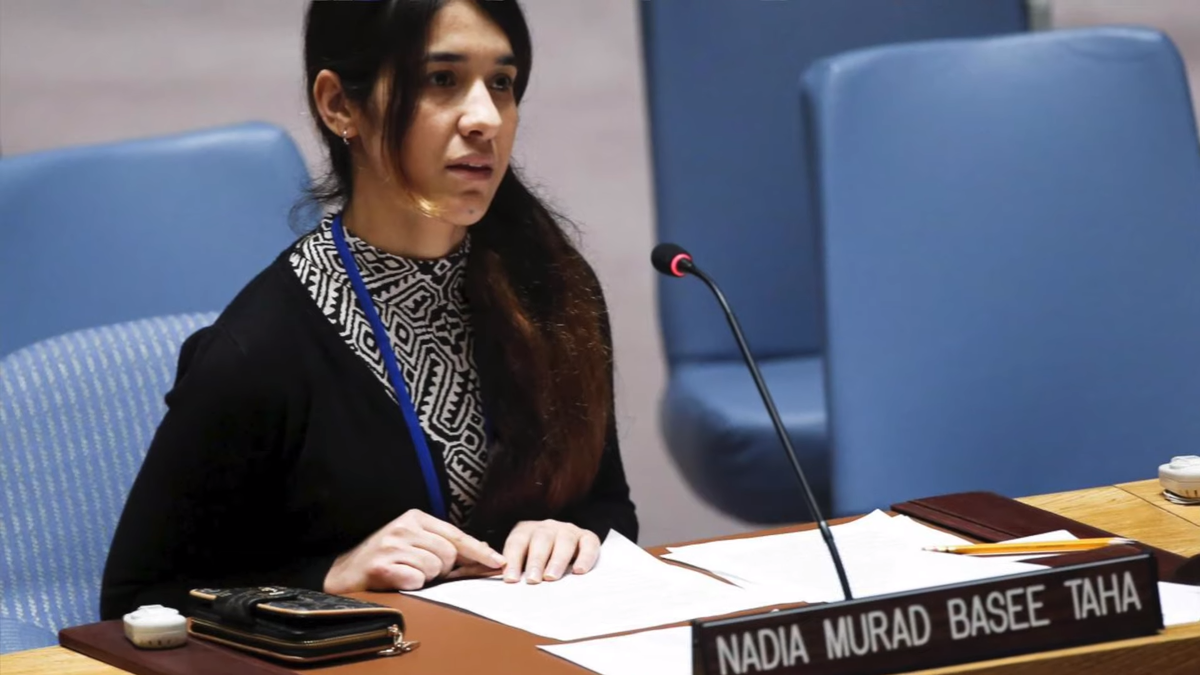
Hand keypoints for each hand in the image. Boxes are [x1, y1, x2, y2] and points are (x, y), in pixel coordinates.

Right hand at [324, 509, 505, 592]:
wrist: (344, 572)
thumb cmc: (386, 558)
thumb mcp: (415, 543)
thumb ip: (447, 546)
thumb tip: (484, 551)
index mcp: (414, 517)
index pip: (456, 535)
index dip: (479, 551)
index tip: (497, 563)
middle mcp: (403, 527)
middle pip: (449, 554)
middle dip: (443, 568)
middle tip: (422, 569)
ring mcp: (392, 545)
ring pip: (435, 568)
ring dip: (427, 578)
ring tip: (407, 572)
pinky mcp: (382, 566)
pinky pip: (417, 581)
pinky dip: (412, 585)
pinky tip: (398, 580)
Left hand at [501, 520, 600, 583]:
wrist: (565, 550)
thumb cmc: (537, 563)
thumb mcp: (521, 561)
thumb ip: (512, 570)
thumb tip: (503, 582)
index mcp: (526, 531)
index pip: (517, 543)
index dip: (513, 561)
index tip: (511, 580)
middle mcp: (547, 527)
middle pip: (541, 540)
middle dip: (536, 560)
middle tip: (533, 580)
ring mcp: (568, 530)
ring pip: (564, 541)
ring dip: (557, 560)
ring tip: (552, 577)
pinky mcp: (587, 538)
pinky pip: (588, 545)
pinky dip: (585, 557)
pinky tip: (579, 571)